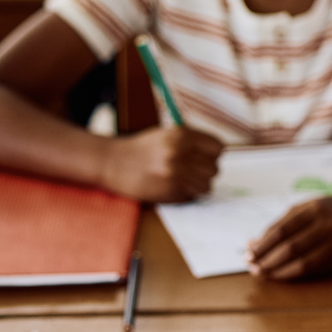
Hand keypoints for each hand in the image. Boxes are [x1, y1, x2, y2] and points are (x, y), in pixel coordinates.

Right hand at [100, 125, 222, 201]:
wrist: (112, 162)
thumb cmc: (142, 148)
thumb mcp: (168, 134)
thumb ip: (193, 141)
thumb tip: (219, 153)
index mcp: (182, 135)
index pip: (218, 148)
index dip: (213, 153)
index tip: (207, 156)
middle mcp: (179, 154)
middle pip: (213, 168)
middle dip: (205, 170)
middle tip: (192, 169)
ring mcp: (174, 175)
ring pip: (206, 185)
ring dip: (197, 184)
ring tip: (183, 178)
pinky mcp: (167, 192)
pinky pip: (191, 196)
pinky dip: (186, 194)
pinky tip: (172, 186)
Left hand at [248, 194, 331, 280]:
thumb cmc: (330, 210)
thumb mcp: (307, 208)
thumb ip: (282, 223)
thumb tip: (253, 244)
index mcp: (315, 208)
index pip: (282, 229)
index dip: (263, 244)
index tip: (248, 253)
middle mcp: (327, 224)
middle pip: (290, 247)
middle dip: (267, 260)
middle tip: (252, 267)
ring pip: (301, 262)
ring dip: (278, 270)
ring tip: (262, 273)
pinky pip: (313, 269)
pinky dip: (293, 274)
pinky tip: (280, 275)